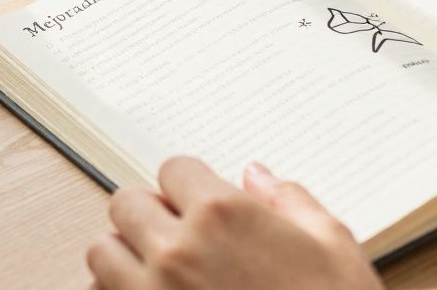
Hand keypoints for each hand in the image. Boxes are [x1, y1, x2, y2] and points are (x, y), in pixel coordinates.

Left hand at [87, 157, 382, 289]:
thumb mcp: (333, 244)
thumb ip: (288, 199)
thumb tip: (257, 176)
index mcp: (223, 214)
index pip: (174, 169)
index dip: (190, 184)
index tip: (200, 201)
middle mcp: (177, 250)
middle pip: (127, 204)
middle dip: (151, 212)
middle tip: (177, 230)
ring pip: (103, 251)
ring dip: (126, 253)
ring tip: (158, 267)